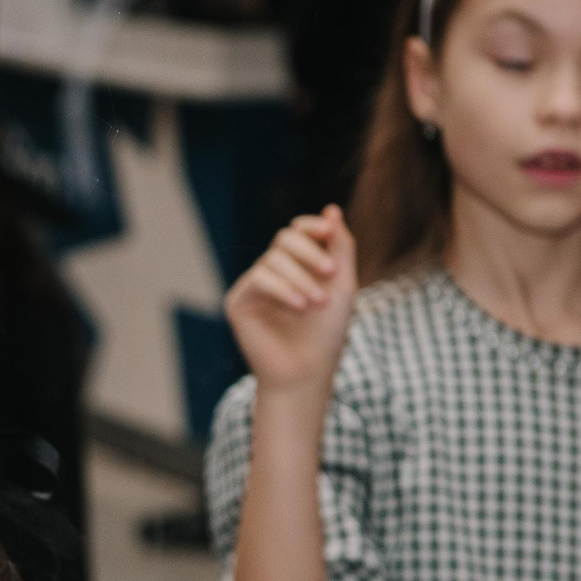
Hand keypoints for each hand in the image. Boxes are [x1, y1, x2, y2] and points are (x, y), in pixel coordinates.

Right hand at [224, 207, 357, 409]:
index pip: (299, 231)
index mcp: (297, 265)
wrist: (307, 372)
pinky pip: (259, 279)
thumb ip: (340, 246)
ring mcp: (254, 286)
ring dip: (301, 279)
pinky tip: (299, 308)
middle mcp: (273, 271)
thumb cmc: (327, 333)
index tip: (330, 232)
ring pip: (274, 260)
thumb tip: (332, 209)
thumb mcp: (342, 284)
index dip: (313, 227)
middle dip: (310, 253)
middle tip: (331, 274)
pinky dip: (282, 290)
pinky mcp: (238, 301)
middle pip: (285, 239)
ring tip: (317, 304)